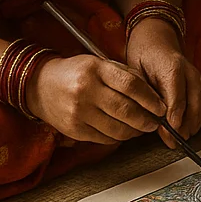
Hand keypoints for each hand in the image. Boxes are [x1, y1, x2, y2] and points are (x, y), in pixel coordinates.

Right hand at [25, 53, 165, 144]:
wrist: (39, 85)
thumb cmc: (76, 72)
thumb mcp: (100, 63)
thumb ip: (126, 75)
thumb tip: (153, 95)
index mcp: (96, 70)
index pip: (131, 85)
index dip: (150, 99)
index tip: (161, 107)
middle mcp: (86, 91)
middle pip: (126, 110)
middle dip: (147, 119)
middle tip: (156, 122)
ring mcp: (78, 112)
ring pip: (116, 128)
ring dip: (135, 131)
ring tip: (143, 128)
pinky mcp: (73, 129)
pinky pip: (104, 138)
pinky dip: (119, 137)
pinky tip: (125, 132)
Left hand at [125, 18, 200, 147]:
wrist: (156, 38)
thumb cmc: (143, 54)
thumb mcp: (137, 70)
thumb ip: (144, 90)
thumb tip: (150, 114)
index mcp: (172, 66)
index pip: (177, 94)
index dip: (176, 113)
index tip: (173, 129)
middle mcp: (189, 72)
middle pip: (195, 100)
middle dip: (187, 123)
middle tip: (176, 140)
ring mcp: (197, 77)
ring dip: (194, 122)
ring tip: (183, 138)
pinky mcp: (199, 83)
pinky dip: (199, 116)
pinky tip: (192, 128)